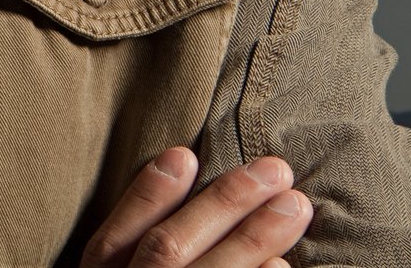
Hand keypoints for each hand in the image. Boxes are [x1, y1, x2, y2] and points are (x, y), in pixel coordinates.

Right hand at [81, 146, 312, 267]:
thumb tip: (178, 172)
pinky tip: (282, 264)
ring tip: (295, 205)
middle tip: (274, 170)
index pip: (116, 236)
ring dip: (253, 238)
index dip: (149, 194)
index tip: (183, 154)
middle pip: (168, 249)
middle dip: (221, 206)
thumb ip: (128, 245)